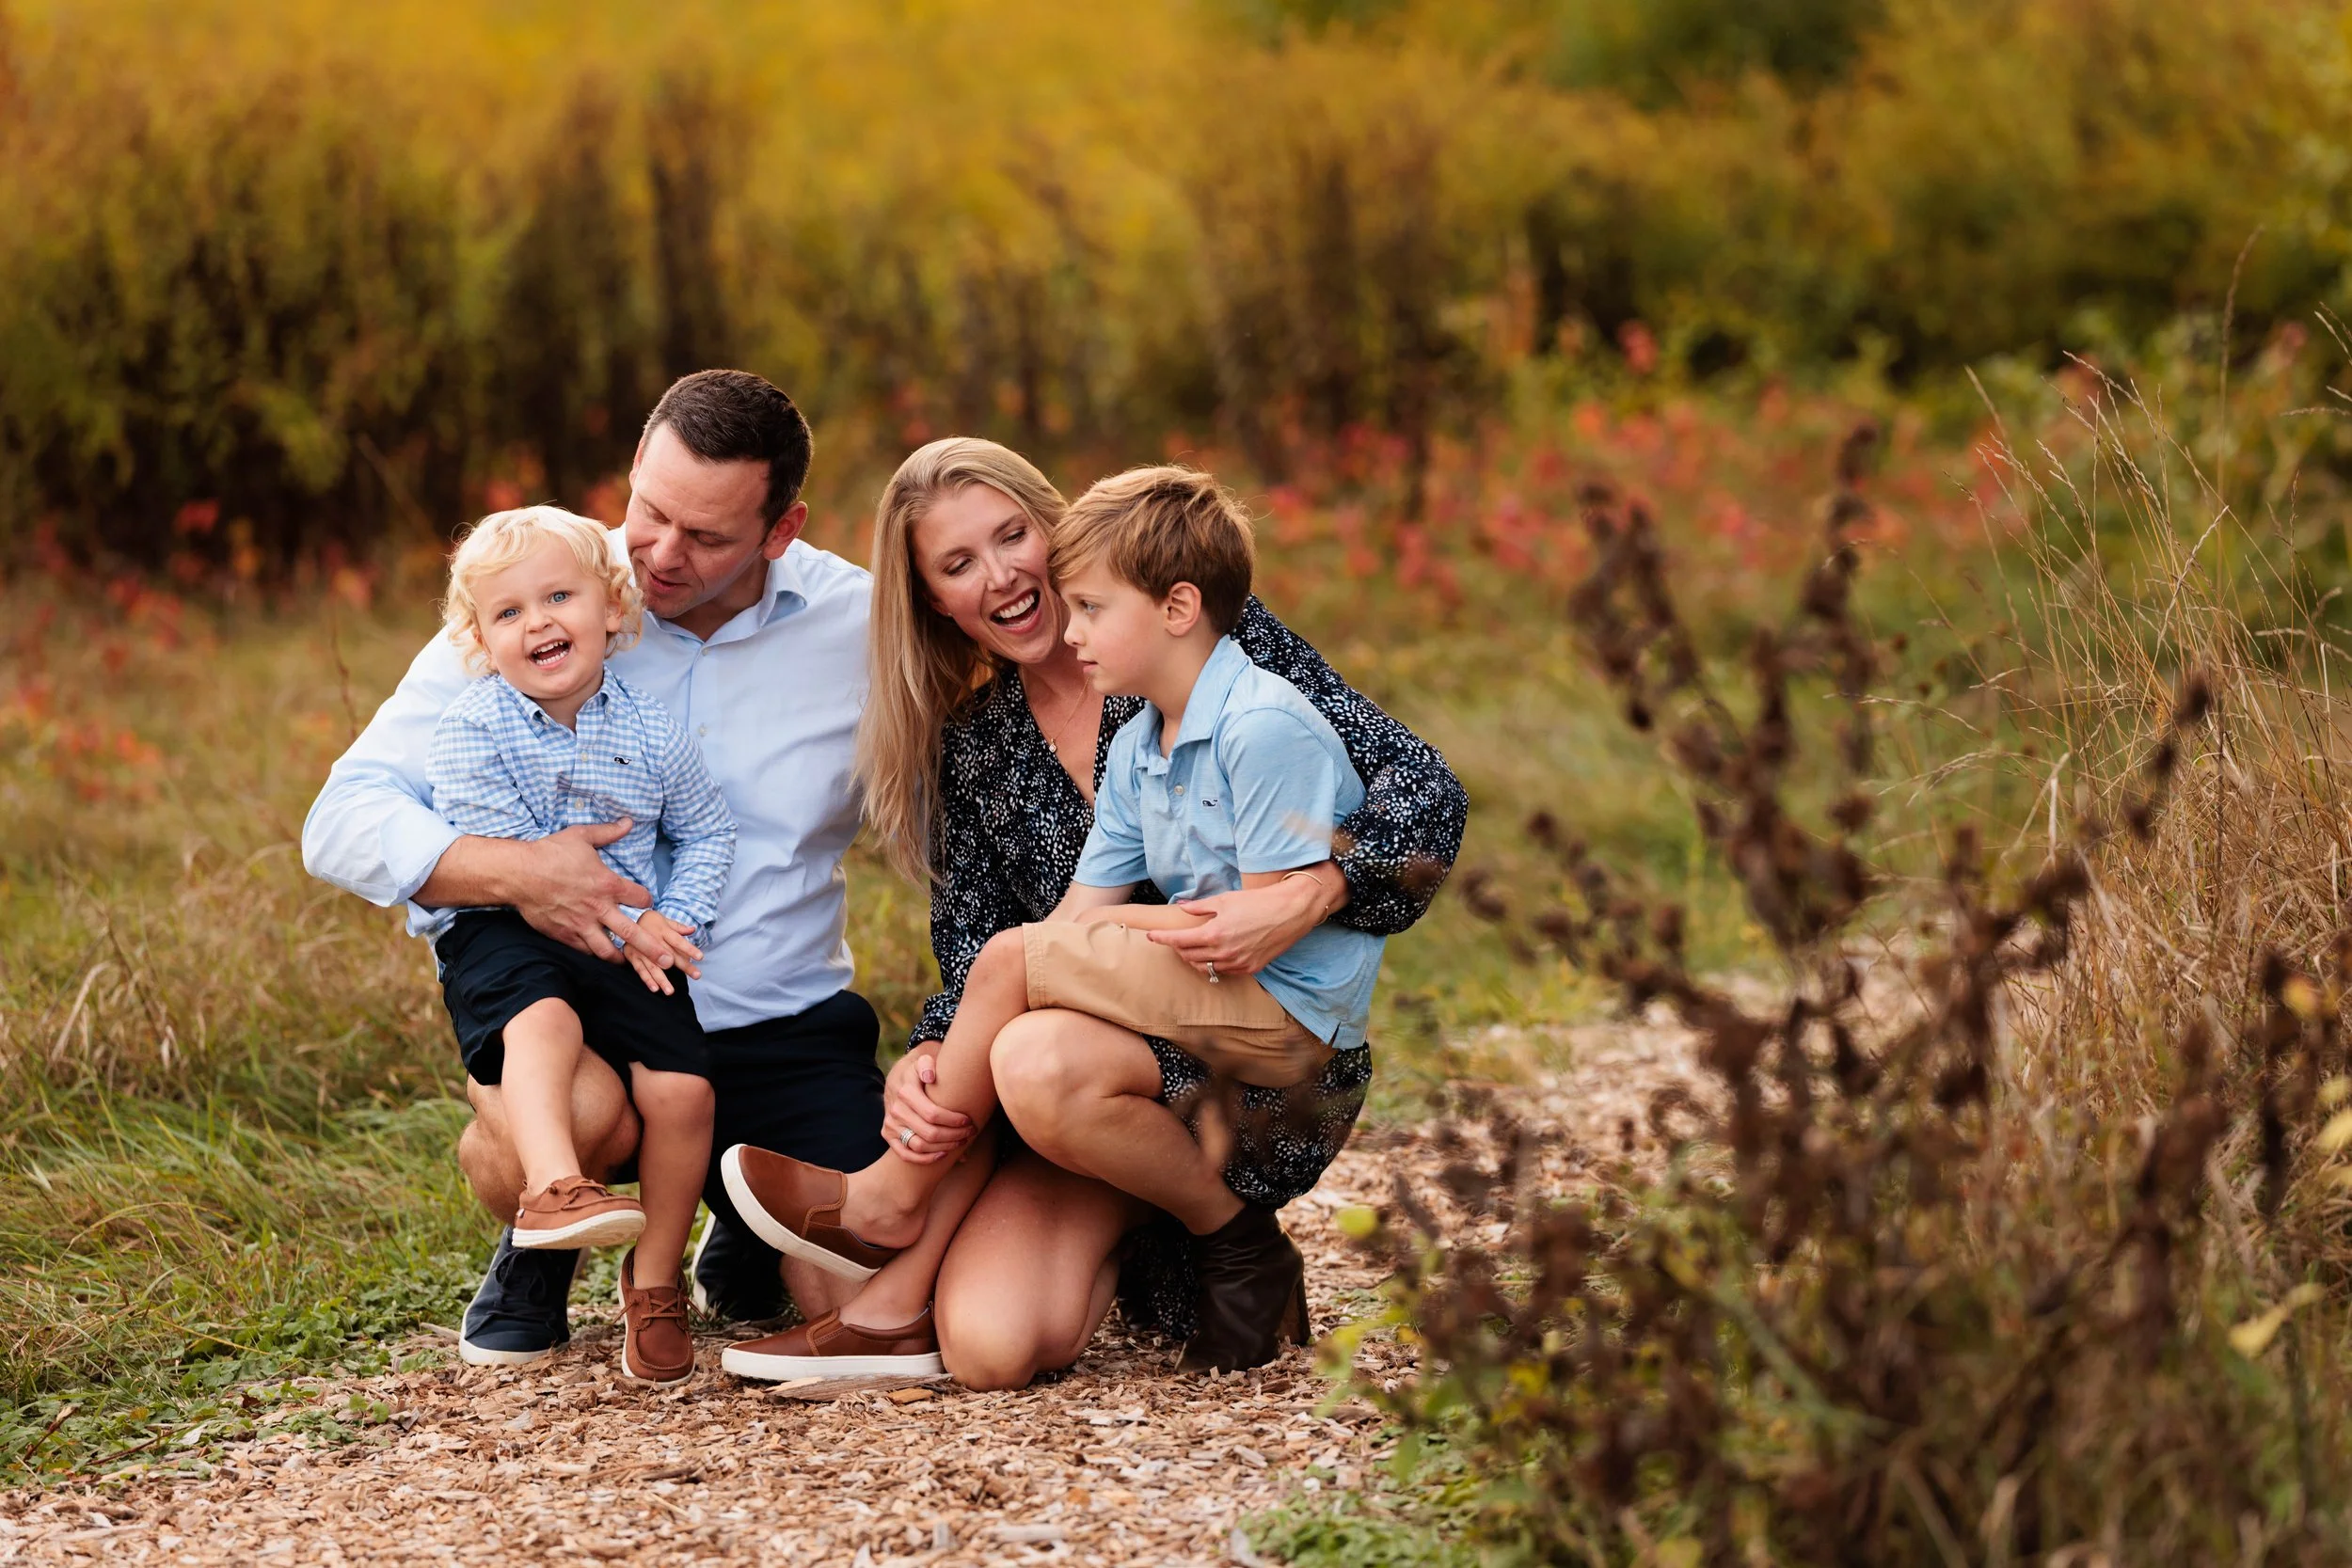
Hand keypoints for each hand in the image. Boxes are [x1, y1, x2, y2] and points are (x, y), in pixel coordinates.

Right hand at [510, 821, 654, 962]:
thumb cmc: (550, 853)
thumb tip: (628, 822)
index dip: (646, 900)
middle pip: (633, 933)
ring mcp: (582, 925)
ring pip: (608, 950)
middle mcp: (599, 908)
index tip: (645, 902)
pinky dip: (594, 955)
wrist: (519, 873)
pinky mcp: (564, 935)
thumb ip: (608, 832)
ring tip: (632, 964)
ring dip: (621, 958)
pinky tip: (600, 956)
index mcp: (608, 884)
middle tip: (667, 959)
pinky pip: (584, 951)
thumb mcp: (581, 836)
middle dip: (652, 947)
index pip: (640, 898)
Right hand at [621, 908, 704, 994]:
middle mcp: (652, 939)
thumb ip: (678, 927)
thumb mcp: (664, 920)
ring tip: (671, 991)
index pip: (678, 940)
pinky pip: (640, 969)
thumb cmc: (651, 922)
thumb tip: (693, 930)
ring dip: (662, 979)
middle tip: (696, 975)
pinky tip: (655, 988)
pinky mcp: (632, 956)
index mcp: (662, 930)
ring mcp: (640, 949)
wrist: (624, 920)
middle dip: (683, 966)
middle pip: (670, 955)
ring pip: (653, 966)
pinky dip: (647, 979)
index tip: (700, 957)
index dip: (689, 948)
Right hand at [881, 1045, 973, 1164]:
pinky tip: (942, 1154)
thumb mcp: (924, 1060)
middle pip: (929, 1132)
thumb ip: (927, 1064)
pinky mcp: (888, 1135)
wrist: (899, 1077)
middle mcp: (896, 1110)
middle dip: (954, 1135)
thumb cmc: (920, 1071)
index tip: (968, 1120)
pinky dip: (925, 1159)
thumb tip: (930, 1077)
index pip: (933, 1114)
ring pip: (919, 1145)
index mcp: (906, 1091)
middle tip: (969, 1132)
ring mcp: (891, 1124)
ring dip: (943, 1147)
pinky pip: (905, 1154)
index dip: (953, 1121)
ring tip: (960, 1142)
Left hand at [1147, 874, 1328, 977]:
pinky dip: (1215, 965)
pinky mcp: (1250, 969)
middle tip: (1174, 939)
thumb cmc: (1258, 901)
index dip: (1162, 939)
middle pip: (1189, 957)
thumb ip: (1200, 907)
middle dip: (1178, 948)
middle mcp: (1223, 952)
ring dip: (1194, 959)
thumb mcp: (1225, 899)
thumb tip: (1181, 907)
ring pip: (1205, 969)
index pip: (1178, 941)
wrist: (1291, 911)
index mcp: (1214, 933)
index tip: (1151, 936)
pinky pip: (1224, 972)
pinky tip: (1214, 955)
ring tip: (1192, 948)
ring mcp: (1237, 963)